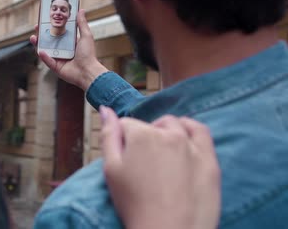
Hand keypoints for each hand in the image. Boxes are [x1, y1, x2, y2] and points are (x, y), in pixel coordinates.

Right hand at [30, 10, 107, 89]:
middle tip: (37, 27)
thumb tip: (81, 10)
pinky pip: (48, 61)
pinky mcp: (56, 67)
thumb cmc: (89, 54)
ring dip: (38, 44)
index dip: (51, 27)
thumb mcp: (86, 36)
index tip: (45, 20)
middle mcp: (63, 50)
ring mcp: (58, 59)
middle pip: (49, 41)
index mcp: (69, 43)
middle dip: (42, 34)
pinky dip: (44, 56)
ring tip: (33, 38)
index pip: (58, 33)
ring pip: (45, 50)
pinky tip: (40, 51)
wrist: (88, 71)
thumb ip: (82, 23)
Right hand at [100, 106, 220, 228]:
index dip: (122, 141)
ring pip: (175, 125)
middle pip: (151, 125)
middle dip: (144, 136)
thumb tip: (105, 110)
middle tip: (142, 163)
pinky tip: (184, 140)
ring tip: (161, 153)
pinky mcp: (209, 160)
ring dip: (166, 131)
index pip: (126, 125)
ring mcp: (192, 146)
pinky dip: (190, 130)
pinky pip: (201, 132)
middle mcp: (168, 134)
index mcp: (141, 135)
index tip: (125, 161)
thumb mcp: (111, 170)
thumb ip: (108, 136)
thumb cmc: (135, 205)